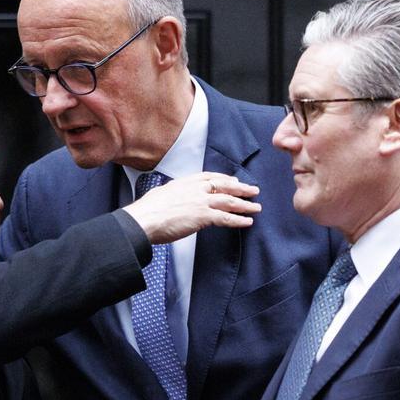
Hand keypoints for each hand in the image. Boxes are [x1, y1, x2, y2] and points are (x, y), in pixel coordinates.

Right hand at [123, 173, 260, 244]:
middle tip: (253, 190)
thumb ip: (171, 193)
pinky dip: (239, 220)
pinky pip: (226, 218)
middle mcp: (196, 189)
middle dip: (241, 188)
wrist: (143, 220)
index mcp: (185, 182)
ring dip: (245, 205)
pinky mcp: (203, 216)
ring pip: (229, 201)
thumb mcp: (161, 194)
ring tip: (256, 207)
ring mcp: (201, 201)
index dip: (224, 179)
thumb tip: (170, 196)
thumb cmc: (147, 211)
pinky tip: (247, 222)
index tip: (233, 180)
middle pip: (224, 186)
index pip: (210, 177)